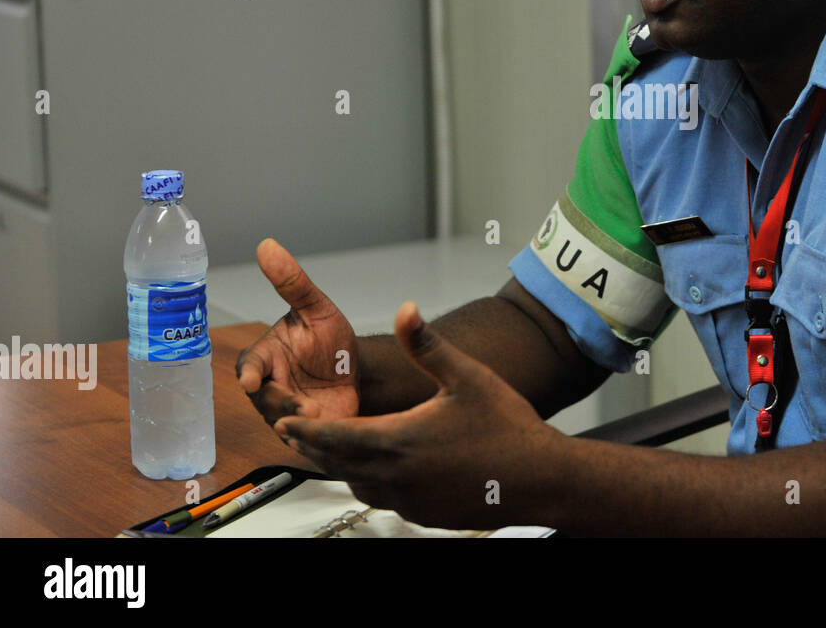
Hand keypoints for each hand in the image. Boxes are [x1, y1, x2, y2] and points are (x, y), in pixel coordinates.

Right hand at [236, 238, 360, 424]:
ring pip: (283, 425)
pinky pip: (305, 444)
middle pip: (265, 401)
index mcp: (267, 358)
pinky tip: (326, 436)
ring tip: (315, 418)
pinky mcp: (308, 436)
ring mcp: (286, 415)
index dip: (250, 374)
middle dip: (280, 404)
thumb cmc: (328, 339)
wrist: (356, 373)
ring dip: (296, 425)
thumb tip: (267, 244)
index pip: (251, 365)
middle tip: (301, 407)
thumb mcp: (316, 308)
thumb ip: (292, 282)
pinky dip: (313, 442)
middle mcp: (270, 388)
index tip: (250, 380)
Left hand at [273, 301, 561, 530]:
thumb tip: (407, 310)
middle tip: (294, 435)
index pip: (335, 435)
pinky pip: (384, 500)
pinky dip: (370, 484)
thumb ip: (427, 345)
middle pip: (338, 463)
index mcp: (400, 440)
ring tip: (332, 451)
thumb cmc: (508, 427)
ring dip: (340, 467)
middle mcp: (398, 476)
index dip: (305, 428)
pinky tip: (378, 472)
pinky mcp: (425, 515)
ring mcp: (410, 501)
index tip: (284, 422)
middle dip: (313, 447)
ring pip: (358, 485)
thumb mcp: (467, 376)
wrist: (541, 478)